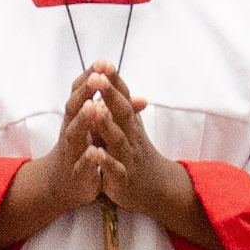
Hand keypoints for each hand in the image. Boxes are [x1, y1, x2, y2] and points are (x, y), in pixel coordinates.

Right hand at [0, 71, 115, 248]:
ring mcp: (71, 152)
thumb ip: (116, 113)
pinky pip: (81, 165)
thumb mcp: (99, 129)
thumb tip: (142, 99)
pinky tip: (95, 151)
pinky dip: (88, 158)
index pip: (81, 93)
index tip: (103, 62)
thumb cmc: (82, 148)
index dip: (90, 78)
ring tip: (92, 107)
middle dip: (85, 93)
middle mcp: (71, 130)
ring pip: (74, 134)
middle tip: (95, 78)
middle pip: (74, 108)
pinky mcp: (77, 174)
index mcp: (77, 117)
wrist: (61, 183)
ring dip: (83, 120)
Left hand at [81, 68, 213, 247]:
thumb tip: (111, 76)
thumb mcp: (130, 126)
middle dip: (111, 94)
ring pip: (117, 138)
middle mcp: (131, 136)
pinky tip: (93, 152)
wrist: (156, 187)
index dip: (114, 80)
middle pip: (122, 112)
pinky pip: (113, 169)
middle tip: (99, 76)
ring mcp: (127, 156)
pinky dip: (104, 161)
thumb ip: (121, 103)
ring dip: (106, 123)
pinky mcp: (122, 178)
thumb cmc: (136, 152)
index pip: (123, 97)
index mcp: (130, 123)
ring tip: (94, 109)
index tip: (103, 62)